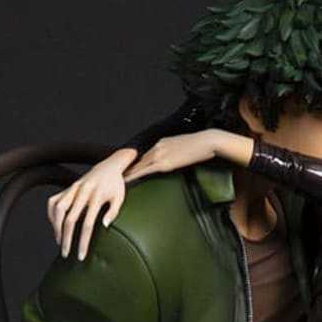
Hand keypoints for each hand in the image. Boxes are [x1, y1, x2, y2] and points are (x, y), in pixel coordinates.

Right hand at [47, 148, 136, 260]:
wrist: (109, 166)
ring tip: (60, 241)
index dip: (83, 241)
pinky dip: (51, 213)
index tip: (81, 255)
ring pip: (58, 209)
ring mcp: (73, 189)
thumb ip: (113, 212)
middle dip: (67, 239)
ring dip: (56, 227)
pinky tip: (55, 225)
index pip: (88, 224)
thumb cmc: (116, 185)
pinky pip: (53, 201)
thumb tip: (104, 226)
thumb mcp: (120, 198)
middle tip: (66, 253)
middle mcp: (83, 192)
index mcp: (97, 197)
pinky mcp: (67, 187)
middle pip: (70, 219)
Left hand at [122, 128, 256, 184]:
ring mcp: (159, 154)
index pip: (145, 154)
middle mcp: (157, 147)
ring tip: (116, 180)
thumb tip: (175, 160)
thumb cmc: (201, 145)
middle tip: (115, 175)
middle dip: (127, 167)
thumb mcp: (185, 147)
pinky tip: (127, 181)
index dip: (135, 162)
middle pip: (138, 160)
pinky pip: (145, 171)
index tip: (127, 167)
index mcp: (162, 142)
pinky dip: (135, 176)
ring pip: (138, 165)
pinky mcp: (164, 163)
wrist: (207, 141)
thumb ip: (176, 153)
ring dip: (127, 173)